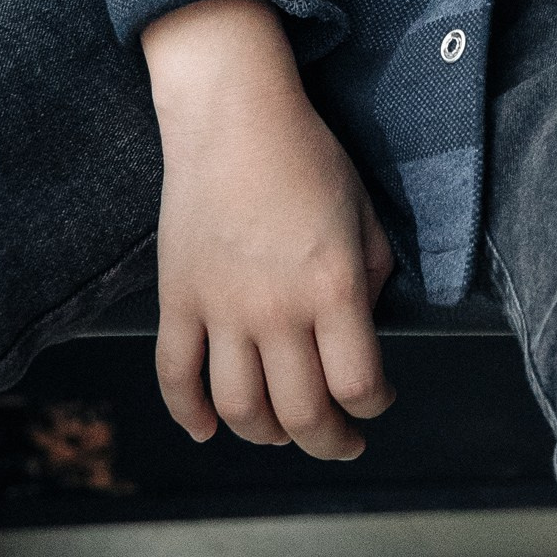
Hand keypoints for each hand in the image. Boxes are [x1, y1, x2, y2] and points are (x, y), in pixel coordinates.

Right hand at [141, 0, 396, 460]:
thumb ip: (373, 275)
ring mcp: (222, 310)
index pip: (358, 384)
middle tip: (342, 439)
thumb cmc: (309, 156)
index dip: (374, 407)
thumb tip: (365, 327)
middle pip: (301, 413)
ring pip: (240, 408)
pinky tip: (209, 430)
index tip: (379, 402)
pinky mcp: (178, 301)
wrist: (234, 115)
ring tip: (284, 430)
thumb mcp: (364, 212)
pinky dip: (189, 415)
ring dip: (265, 434)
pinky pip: (176, 378)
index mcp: (333, 287)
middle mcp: (276, 310)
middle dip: (328, 440)